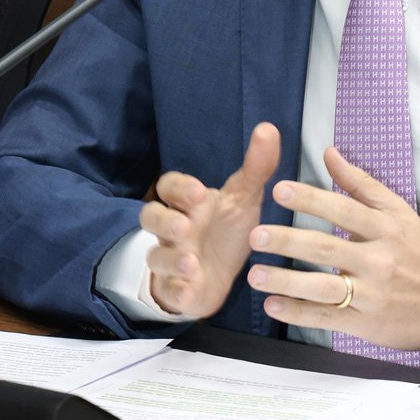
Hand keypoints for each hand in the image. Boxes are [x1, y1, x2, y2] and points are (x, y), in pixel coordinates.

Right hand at [140, 122, 279, 317]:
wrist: (217, 275)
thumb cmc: (226, 228)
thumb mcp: (244, 197)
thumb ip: (256, 166)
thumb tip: (269, 128)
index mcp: (188, 203)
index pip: (169, 186)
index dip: (179, 188)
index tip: (198, 192)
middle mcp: (173, 229)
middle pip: (150, 216)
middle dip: (164, 220)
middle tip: (185, 226)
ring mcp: (171, 259)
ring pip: (156, 256)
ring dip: (171, 259)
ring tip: (191, 262)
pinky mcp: (177, 289)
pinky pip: (169, 291)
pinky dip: (177, 291)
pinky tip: (189, 290)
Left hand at [247, 146, 419, 360]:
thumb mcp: (399, 213)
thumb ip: (361, 184)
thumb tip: (329, 152)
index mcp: (387, 228)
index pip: (343, 210)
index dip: (310, 199)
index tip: (278, 190)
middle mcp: (380, 260)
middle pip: (327, 249)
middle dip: (288, 241)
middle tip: (255, 235)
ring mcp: (373, 294)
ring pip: (323, 287)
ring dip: (286, 282)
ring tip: (254, 275)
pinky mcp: (368, 324)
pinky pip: (328, 318)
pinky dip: (299, 313)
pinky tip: (274, 306)